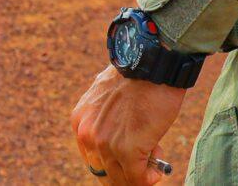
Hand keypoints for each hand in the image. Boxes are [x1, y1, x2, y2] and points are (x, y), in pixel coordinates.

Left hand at [71, 64, 185, 183]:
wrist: (151, 63)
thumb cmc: (137, 77)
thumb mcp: (109, 96)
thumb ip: (106, 118)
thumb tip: (119, 136)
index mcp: (80, 120)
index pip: (92, 157)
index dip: (111, 165)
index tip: (125, 167)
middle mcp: (88, 134)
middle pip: (105, 172)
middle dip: (125, 173)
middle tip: (142, 168)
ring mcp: (106, 144)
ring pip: (122, 178)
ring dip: (139, 173)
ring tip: (152, 159)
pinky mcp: (127, 151)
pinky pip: (138, 178)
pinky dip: (149, 178)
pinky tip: (156, 170)